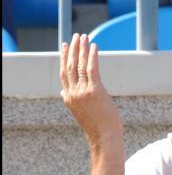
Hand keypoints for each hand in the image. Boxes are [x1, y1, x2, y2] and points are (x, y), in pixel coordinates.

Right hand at [60, 34, 122, 149]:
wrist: (105, 138)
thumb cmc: (97, 128)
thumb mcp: (80, 113)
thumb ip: (71, 101)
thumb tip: (63, 93)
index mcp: (68, 98)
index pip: (64, 73)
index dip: (63, 58)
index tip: (65, 46)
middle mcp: (73, 93)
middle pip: (70, 66)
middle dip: (73, 49)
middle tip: (77, 36)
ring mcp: (83, 92)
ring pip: (80, 65)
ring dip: (82, 49)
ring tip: (85, 37)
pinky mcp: (95, 91)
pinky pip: (92, 68)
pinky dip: (92, 56)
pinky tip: (94, 47)